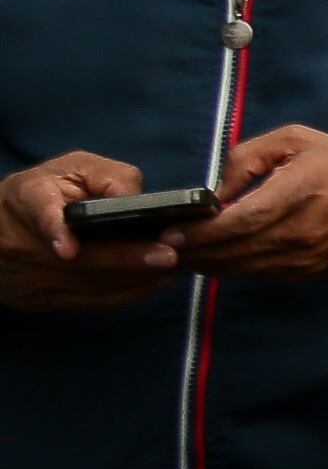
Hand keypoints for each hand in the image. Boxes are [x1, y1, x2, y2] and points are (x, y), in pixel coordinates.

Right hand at [0, 154, 186, 309]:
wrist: (2, 225)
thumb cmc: (50, 188)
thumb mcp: (73, 168)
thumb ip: (107, 176)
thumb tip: (136, 198)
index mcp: (27, 199)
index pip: (39, 212)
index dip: (54, 230)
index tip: (69, 250)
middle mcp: (20, 242)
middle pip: (73, 259)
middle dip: (123, 258)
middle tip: (168, 255)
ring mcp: (26, 275)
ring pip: (84, 283)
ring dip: (131, 279)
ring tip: (171, 268)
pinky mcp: (37, 299)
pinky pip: (85, 301)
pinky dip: (123, 293)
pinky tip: (152, 282)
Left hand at [181, 127, 327, 282]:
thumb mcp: (298, 140)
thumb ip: (248, 157)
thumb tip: (216, 193)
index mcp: (298, 191)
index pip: (238, 221)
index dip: (200, 231)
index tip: (170, 232)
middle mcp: (299, 231)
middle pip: (233, 251)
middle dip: (194, 252)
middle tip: (163, 247)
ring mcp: (304, 258)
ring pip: (242, 269)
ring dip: (208, 264)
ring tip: (184, 255)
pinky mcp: (307, 274)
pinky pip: (260, 275)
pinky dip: (234, 269)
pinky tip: (218, 259)